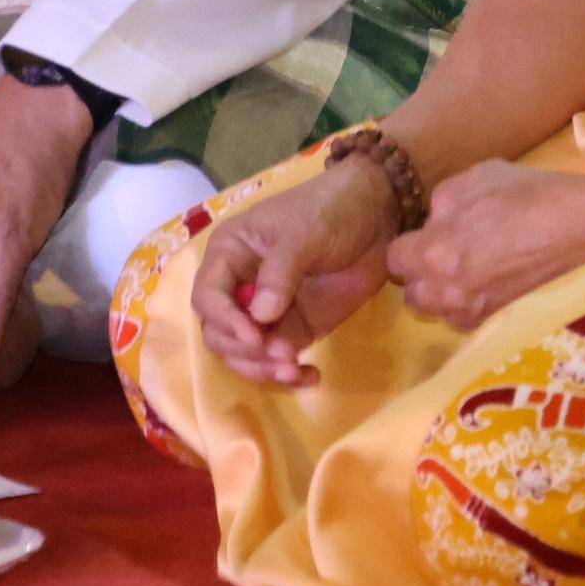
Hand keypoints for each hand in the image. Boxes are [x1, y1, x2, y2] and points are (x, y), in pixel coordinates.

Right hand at [190, 156, 403, 387]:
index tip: (255, 336)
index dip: (225, 320)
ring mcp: (267, 312)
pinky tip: (310, 376)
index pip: (207, 295)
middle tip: (282, 356)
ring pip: (244, 353)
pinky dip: (288, 374)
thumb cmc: (331, 210)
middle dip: (245, 351)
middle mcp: (240, 286)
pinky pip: (277, 360)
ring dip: (264, 368)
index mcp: (230, 253)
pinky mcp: (294, 328)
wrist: (377, 216)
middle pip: (219, 332)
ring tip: (296, 369)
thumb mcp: (304, 231)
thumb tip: (261, 316)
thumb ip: (280, 271)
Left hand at [383, 159, 584, 333]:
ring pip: (441, 310)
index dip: (408, 243)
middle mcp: (448, 291)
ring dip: (446, 292)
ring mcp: (476, 311)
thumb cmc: (524, 194)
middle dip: (422, 274)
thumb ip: (440, 203)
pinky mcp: (501, 319)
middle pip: (414, 294)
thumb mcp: (472, 179)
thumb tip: (433, 224)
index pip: (395, 260)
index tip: (425, 234)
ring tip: (470, 268)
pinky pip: (470, 318)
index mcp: (434, 254)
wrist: (577, 224)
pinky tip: (491, 280)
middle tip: (444, 252)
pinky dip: (472, 303)